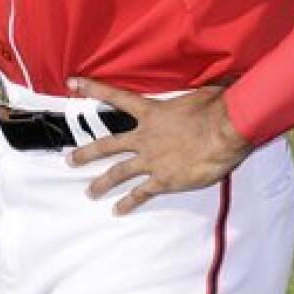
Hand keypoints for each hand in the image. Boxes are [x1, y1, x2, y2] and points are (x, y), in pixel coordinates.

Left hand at [66, 78, 251, 215]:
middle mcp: (145, 137)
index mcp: (151, 113)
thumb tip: (204, 87)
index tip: (73, 83)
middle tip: (70, 160)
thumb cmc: (215, 110)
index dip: (92, 88)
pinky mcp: (164, 180)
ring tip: (90, 192)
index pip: (115, 97)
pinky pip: (141, 193)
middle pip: (108, 145)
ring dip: (102, 183)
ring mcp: (151, 160)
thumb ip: (192, 93)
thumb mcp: (198, 93)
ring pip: (119, 173)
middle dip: (87, 153)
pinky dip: (128, 202)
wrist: (224, 133)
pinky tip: (118, 210)